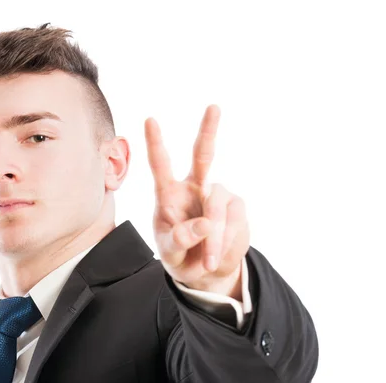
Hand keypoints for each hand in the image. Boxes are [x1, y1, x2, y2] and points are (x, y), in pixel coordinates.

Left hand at [144, 105, 249, 294]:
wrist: (206, 272)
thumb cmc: (180, 255)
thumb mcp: (171, 253)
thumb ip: (180, 240)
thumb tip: (204, 224)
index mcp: (169, 194)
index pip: (160, 166)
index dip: (155, 143)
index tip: (150, 120)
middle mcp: (194, 188)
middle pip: (202, 155)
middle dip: (208, 131)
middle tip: (213, 107)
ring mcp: (217, 196)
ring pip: (217, 208)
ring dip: (214, 239)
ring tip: (208, 261)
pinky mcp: (236, 208)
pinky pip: (233, 221)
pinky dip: (226, 243)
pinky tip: (219, 254)